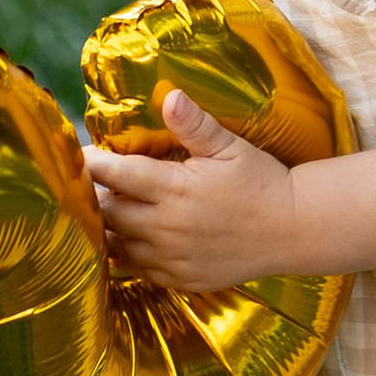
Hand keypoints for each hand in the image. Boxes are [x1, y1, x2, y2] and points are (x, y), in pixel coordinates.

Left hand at [86, 89, 304, 292]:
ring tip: (108, 210)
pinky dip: (126, 253)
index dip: (92, 163)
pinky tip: (130, 237)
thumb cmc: (260, 181)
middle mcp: (166, 227)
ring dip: (107, 228)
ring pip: (116, 246)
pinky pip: (137, 270)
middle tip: (93, 183)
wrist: (293, 229)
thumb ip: (193, 123)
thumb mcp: (229, 146)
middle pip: (107, 213)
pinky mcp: (180, 279)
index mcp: (174, 189)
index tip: (82, 155)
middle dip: (96, 196)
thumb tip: (170, 95)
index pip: (114, 175)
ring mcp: (171, 258)